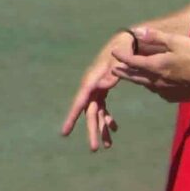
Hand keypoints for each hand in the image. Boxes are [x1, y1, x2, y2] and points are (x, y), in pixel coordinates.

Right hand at [61, 31, 135, 150]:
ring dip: (100, 128)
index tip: (64, 132)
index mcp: (92, 80)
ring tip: (106, 146)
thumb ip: (112, 74)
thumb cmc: (122, 50)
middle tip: (95, 149)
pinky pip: (102, 107)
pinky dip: (107, 118)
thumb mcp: (119, 61)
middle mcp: (91, 86)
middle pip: (89, 112)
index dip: (72, 118)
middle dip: (91, 131)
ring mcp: (96, 88)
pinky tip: (114, 128)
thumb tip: (102, 87)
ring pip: (95, 113)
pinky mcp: (102, 89)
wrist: (125, 41)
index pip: (80, 102)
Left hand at [111, 27, 189, 101]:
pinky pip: (158, 91)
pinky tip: (155, 83)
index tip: (114, 53)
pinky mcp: (173, 98)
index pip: (132, 61)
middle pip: (134, 76)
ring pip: (146, 85)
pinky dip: (152, 85)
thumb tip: (138, 31)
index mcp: (155, 66)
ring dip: (138, 79)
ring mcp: (164, 92)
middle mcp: (156, 81)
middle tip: (114, 70)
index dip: (122, 57)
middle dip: (123, 72)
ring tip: (132, 75)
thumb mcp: (177, 42)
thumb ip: (156, 37)